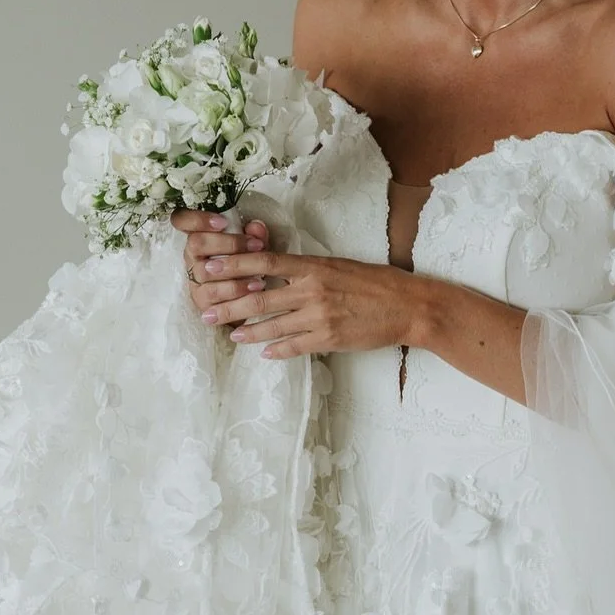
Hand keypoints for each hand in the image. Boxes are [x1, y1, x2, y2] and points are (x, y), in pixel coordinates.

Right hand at [171, 209, 271, 315]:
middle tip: (256, 245)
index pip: (181, 219)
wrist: (249, 302)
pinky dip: (237, 289)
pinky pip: (213, 293)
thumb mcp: (255, 249)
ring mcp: (194, 279)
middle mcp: (191, 257)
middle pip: (196, 243)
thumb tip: (256, 226)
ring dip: (234, 269)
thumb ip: (256, 236)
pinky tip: (256, 286)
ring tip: (260, 270)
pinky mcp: (200, 300)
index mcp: (200, 237)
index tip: (223, 222)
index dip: (195, 218)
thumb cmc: (248, 268)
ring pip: (203, 270)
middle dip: (229, 243)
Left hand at [191, 247, 424, 359]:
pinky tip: (265, 353)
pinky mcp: (329, 339)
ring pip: (272, 325)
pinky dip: (277, 350)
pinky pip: (294, 346)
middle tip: (206, 311)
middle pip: (258, 296)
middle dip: (228, 305)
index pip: (264, 261)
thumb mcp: (339, 266)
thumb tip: (279, 270)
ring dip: (248, 331)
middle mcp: (312, 290)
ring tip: (232, 335)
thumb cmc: (376, 282)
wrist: (408, 306)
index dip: (233, 264)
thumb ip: (308, 269)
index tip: (210, 267)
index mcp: (314, 266)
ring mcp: (319, 316)